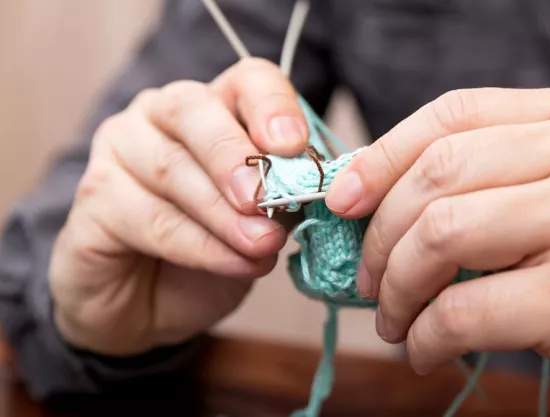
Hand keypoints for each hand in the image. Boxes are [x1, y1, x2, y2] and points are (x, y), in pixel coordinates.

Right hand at [50, 58, 305, 355]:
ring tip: (264, 245)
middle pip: (193, 109)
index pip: (245, 79)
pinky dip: (200, 245)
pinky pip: (149, 218)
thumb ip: (286, 196)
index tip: (294, 145)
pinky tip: (236, 264)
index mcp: (213, 106)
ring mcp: (118, 152)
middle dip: (234, 156)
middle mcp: (158, 115)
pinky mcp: (93, 202)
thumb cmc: (214, 250)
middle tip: (265, 199)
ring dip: (224, 213)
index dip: (272, 105)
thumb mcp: (265, 221)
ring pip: (171, 168)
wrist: (151, 308)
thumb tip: (316, 187)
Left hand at [325, 88, 549, 415]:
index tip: (345, 199)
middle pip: (437, 175)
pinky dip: (426, 336)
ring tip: (395, 319)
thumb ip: (487, 182)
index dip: (382, 155)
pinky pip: (463, 310)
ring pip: (441, 235)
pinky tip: (426, 349)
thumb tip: (372, 200)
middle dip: (380, 234)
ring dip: (397, 288)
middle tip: (367, 279)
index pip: (453, 115)